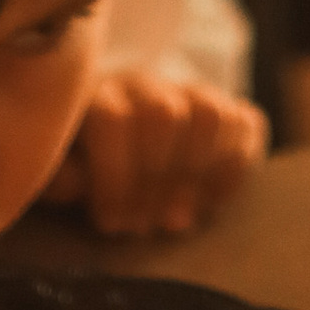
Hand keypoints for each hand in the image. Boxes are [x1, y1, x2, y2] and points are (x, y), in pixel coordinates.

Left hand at [42, 70, 268, 235]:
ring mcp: (191, 91)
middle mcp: (148, 85)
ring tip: (178, 216)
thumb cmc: (85, 159)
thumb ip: (63, 175)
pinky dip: (234, 168)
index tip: (111, 223)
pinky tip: (210, 201)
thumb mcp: (63, 168)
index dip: (115, 177)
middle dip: (157, 178)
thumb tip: (78, 181)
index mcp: (102, 94)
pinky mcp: (228, 107)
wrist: (123, 135)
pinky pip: (247, 123)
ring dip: (196, 173)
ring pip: (210, 112)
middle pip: (165, 114)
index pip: (114, 119)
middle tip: (148, 224)